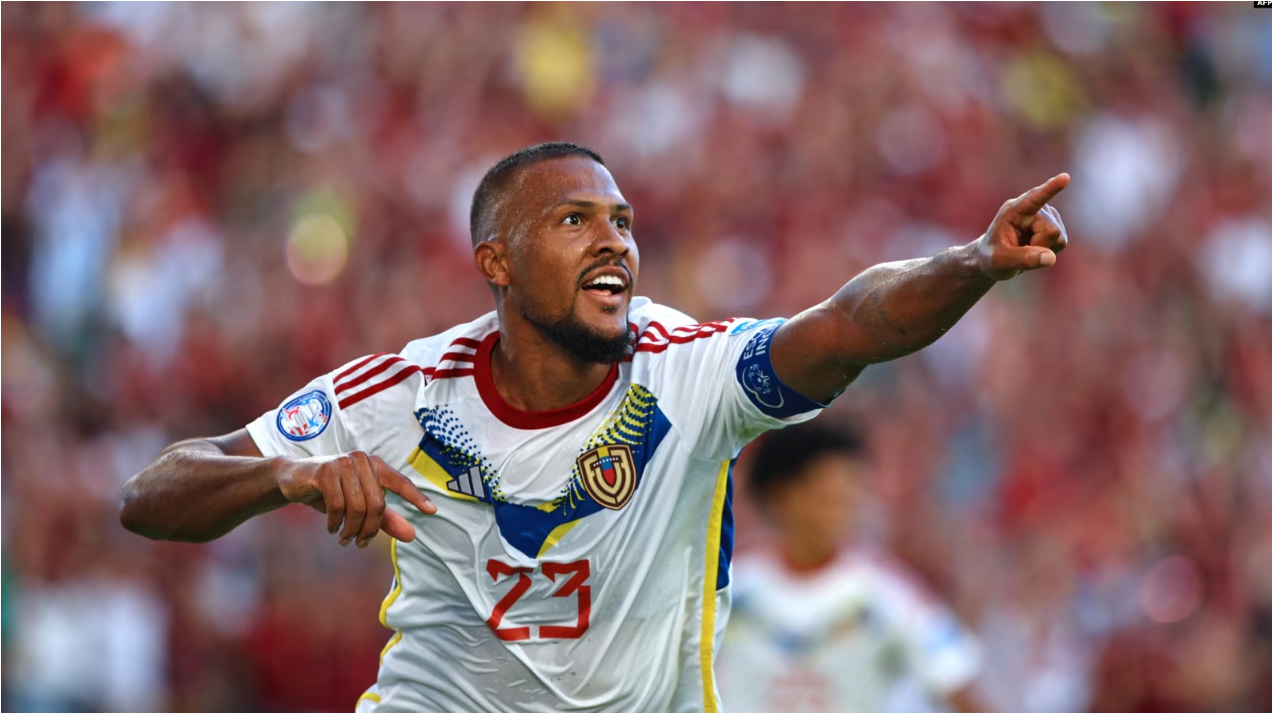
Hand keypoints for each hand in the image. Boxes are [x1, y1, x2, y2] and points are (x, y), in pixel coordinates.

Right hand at [277, 452, 436, 547]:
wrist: (293, 479)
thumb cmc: (330, 491)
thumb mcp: (359, 506)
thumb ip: (385, 519)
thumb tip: (412, 535)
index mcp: (375, 465)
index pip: (400, 482)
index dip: (416, 498)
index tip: (432, 511)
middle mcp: (362, 461)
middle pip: (378, 504)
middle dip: (370, 530)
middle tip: (359, 544)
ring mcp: (343, 464)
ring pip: (358, 507)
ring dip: (351, 530)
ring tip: (344, 539)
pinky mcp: (325, 471)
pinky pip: (338, 506)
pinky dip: (336, 523)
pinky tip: (332, 529)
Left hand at [975, 173, 1069, 280]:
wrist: (996, 258)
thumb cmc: (992, 257)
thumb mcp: (999, 261)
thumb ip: (1023, 259)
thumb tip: (1050, 258)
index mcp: (1013, 210)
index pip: (1034, 198)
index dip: (1050, 189)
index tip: (1065, 178)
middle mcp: (1033, 208)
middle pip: (1052, 231)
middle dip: (1039, 246)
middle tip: (1019, 250)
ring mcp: (1046, 215)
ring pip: (1059, 238)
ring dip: (1044, 249)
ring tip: (1025, 247)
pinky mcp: (1055, 224)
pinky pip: (1061, 242)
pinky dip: (1049, 251)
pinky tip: (1035, 247)